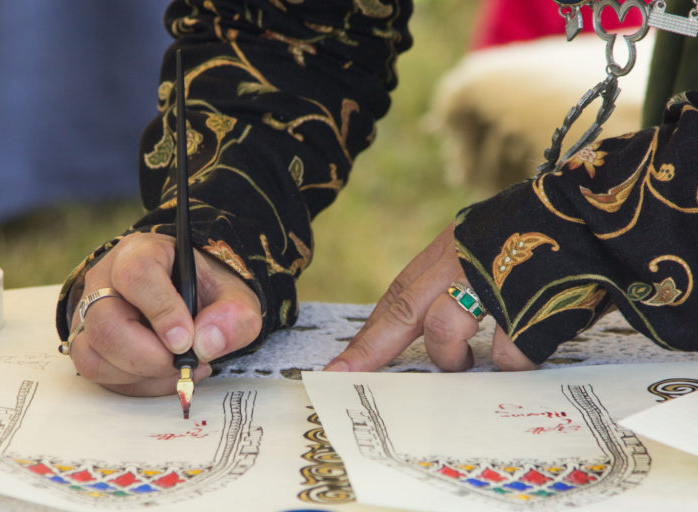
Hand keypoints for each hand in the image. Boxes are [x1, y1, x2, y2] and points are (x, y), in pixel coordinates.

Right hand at [67, 232, 261, 395]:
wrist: (193, 302)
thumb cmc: (207, 293)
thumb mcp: (235, 296)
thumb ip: (233, 315)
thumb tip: (206, 344)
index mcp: (142, 253)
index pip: (136, 275)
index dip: (161, 311)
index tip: (185, 340)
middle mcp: (106, 280)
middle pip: (105, 323)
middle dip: (148, 356)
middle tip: (182, 362)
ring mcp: (91, 314)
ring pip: (93, 354)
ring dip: (141, 374)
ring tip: (179, 368)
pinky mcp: (89, 345)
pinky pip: (98, 374)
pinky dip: (136, 384)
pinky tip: (164, 375)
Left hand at [325, 223, 535, 372]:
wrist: (599, 209)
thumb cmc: (539, 235)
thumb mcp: (482, 249)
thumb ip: (453, 283)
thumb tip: (428, 336)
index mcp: (448, 249)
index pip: (398, 296)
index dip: (368, 336)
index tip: (338, 366)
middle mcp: (462, 259)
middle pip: (405, 311)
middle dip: (374, 349)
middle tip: (348, 374)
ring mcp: (493, 278)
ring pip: (446, 332)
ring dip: (454, 356)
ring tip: (466, 360)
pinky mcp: (529, 302)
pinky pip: (507, 352)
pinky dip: (513, 357)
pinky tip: (527, 339)